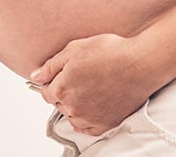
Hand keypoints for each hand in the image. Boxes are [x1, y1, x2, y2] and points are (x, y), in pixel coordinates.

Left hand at [30, 33, 154, 134]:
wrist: (140, 64)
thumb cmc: (109, 53)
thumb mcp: (73, 49)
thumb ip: (50, 66)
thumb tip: (35, 76)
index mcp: (62, 89)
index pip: (45, 92)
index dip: (52, 82)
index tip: (61, 76)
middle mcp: (74, 108)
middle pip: (59, 103)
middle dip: (64, 91)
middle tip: (79, 77)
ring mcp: (90, 119)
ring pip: (72, 116)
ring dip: (75, 105)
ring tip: (88, 88)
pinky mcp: (107, 124)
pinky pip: (88, 127)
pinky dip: (87, 118)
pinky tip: (94, 104)